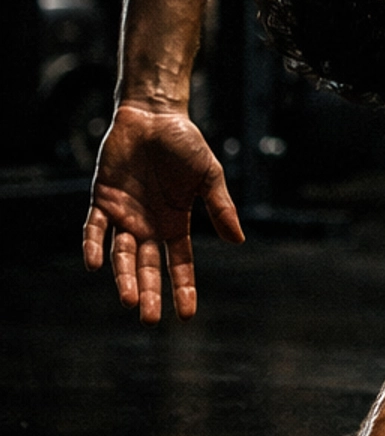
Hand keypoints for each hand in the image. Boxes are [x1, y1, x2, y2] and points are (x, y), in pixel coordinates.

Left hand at [83, 101, 243, 321]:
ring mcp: (124, 216)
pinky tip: (95, 264)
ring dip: (123, 277)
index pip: (179, 264)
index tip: (187, 316)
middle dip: (149, 293)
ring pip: (121, 255)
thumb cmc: (184, 144)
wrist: (153, 115)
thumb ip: (220, 207)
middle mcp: (148, 226)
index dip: (183, 289)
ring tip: (129, 299)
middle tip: (149, 319)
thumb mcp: (209, 176)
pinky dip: (94, 246)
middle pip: (148, 267)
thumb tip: (238, 241)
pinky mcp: (102, 200)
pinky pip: (95, 229)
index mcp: (175, 224)